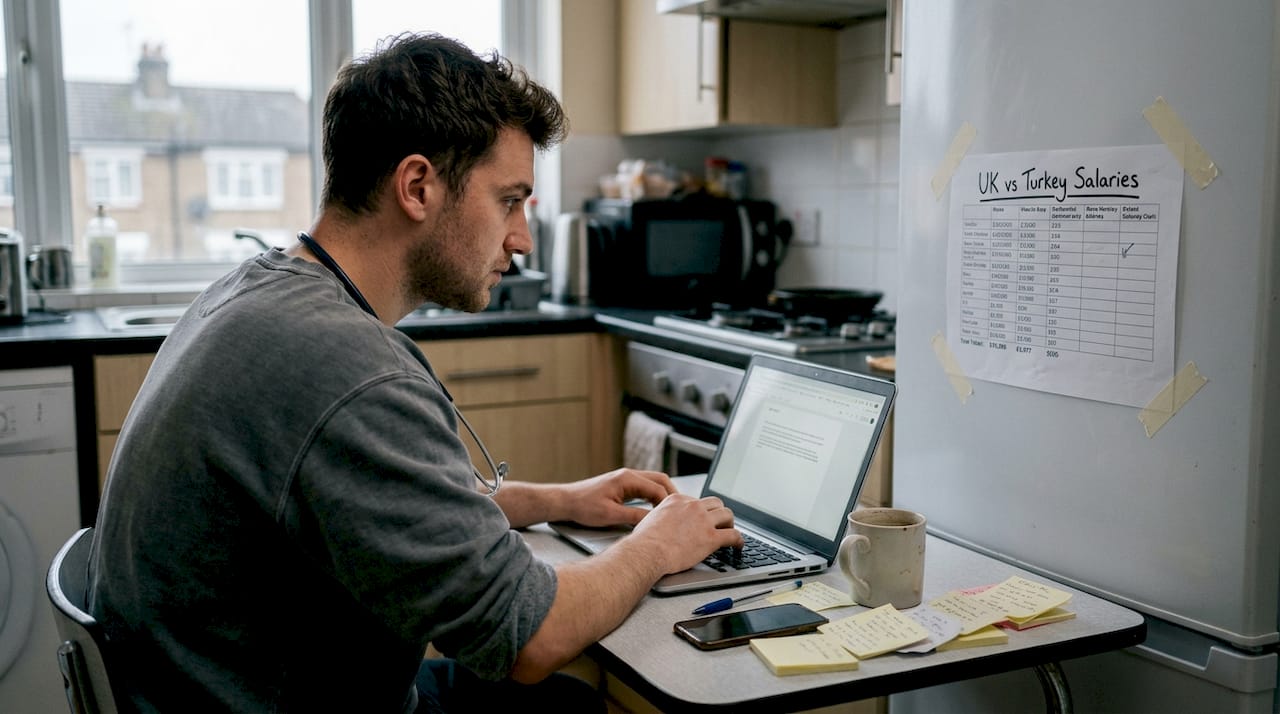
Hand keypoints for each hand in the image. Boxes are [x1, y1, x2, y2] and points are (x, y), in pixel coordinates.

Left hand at [559, 468, 675, 527]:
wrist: (565, 501)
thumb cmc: (583, 506)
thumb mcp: (611, 515)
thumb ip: (635, 517)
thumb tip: (654, 521)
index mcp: (628, 479)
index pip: (658, 489)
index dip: (668, 504)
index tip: (674, 517)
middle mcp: (628, 475)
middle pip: (660, 480)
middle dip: (672, 495)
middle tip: (680, 511)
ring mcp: (625, 479)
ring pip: (653, 483)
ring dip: (663, 495)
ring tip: (670, 511)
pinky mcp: (622, 485)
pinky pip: (644, 487)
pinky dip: (653, 496)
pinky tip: (655, 509)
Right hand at [629, 494, 742, 574]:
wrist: (647, 552)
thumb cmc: (643, 541)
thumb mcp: (649, 519)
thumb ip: (661, 517)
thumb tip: (661, 523)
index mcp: (677, 500)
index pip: (697, 501)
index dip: (702, 511)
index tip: (704, 519)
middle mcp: (692, 506)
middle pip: (715, 503)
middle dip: (719, 513)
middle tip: (721, 522)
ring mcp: (703, 521)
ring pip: (727, 515)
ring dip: (730, 523)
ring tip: (731, 532)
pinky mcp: (711, 537)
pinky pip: (733, 535)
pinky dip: (739, 541)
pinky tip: (738, 546)